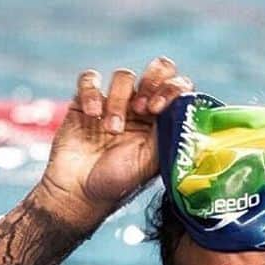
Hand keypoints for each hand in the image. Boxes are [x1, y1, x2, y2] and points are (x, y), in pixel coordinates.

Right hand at [40, 57, 192, 227]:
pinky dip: (90, 92)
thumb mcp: (151, 162)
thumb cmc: (117, 183)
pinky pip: (89, 79)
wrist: (78, 193)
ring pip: (124, 76)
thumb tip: (185, 110)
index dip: (171, 90)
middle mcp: (141, 107)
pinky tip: (91, 114)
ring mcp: (113, 102)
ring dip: (118, 101)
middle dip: (152, 81)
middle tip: (141, 107)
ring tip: (112, 130)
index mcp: (162, 120)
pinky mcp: (85, 101)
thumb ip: (169, 133)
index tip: (157, 108)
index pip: (178, 89)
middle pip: (157, 70)